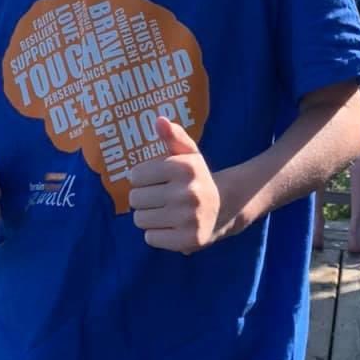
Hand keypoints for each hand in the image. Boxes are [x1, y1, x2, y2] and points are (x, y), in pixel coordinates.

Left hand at [129, 117, 220, 253]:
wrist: (224, 207)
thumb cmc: (196, 177)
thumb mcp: (188, 153)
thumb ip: (173, 135)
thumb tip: (159, 120)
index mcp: (185, 167)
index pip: (136, 175)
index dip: (141, 178)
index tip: (154, 180)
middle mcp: (188, 192)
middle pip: (135, 199)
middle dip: (142, 198)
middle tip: (159, 197)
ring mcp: (189, 217)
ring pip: (140, 219)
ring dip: (148, 217)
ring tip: (164, 212)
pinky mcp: (189, 240)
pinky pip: (151, 238)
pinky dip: (156, 234)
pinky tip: (170, 226)